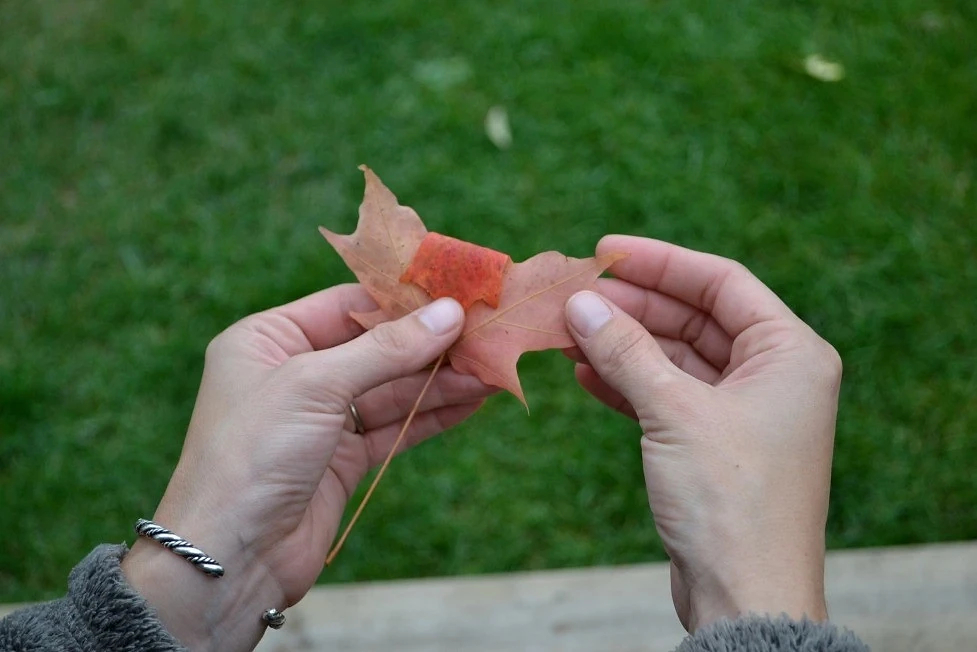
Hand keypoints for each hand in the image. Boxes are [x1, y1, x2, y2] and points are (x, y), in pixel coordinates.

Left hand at [122, 286, 494, 650]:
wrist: (230, 558)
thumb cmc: (253, 454)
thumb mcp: (317, 385)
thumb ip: (386, 348)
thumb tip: (448, 313)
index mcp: (268, 338)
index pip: (346, 303)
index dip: (401, 297)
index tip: (456, 290)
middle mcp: (293, 372)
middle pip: (375, 346)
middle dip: (430, 343)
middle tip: (486, 333)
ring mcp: (319, 418)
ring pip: (391, 389)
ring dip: (440, 380)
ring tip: (492, 370)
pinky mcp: (341, 459)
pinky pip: (394, 427)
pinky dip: (431, 415)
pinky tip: (471, 401)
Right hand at [565, 235, 840, 631]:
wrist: (745, 594)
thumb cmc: (730, 500)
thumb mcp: (674, 413)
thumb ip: (626, 352)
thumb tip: (581, 303)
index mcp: (789, 353)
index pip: (722, 282)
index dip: (662, 262)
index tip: (606, 251)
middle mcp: (773, 375)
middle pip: (695, 317)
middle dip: (634, 306)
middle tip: (575, 294)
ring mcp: (743, 411)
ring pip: (675, 358)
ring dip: (624, 345)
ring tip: (569, 331)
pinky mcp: (714, 443)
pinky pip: (667, 395)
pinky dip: (628, 383)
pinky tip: (586, 372)